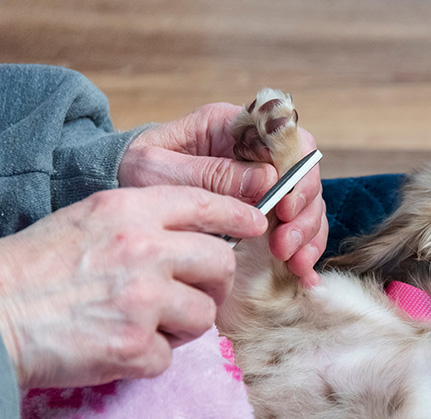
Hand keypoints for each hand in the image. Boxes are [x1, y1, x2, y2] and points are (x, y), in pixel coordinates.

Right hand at [0, 186, 265, 389]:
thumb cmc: (35, 270)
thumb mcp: (87, 220)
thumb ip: (143, 222)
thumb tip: (197, 237)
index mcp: (128, 211)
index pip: (203, 204)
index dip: (237, 214)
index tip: (256, 223)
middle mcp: (143, 249)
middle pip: (222, 264)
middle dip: (213, 284)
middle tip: (190, 294)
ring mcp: (143, 300)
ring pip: (205, 316)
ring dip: (182, 326)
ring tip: (142, 324)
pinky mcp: (135, 347)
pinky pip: (170, 357)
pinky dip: (149, 358)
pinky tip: (116, 347)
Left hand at [118, 103, 326, 285]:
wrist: (118, 191)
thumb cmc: (133, 171)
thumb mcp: (158, 170)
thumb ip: (211, 174)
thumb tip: (267, 181)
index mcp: (234, 127)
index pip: (288, 138)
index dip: (297, 172)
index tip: (285, 208)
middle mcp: (257, 152)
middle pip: (306, 174)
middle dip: (304, 211)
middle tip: (283, 245)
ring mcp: (265, 183)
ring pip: (308, 203)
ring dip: (307, 234)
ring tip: (291, 262)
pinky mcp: (265, 211)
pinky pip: (297, 227)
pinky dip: (305, 249)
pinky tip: (303, 274)